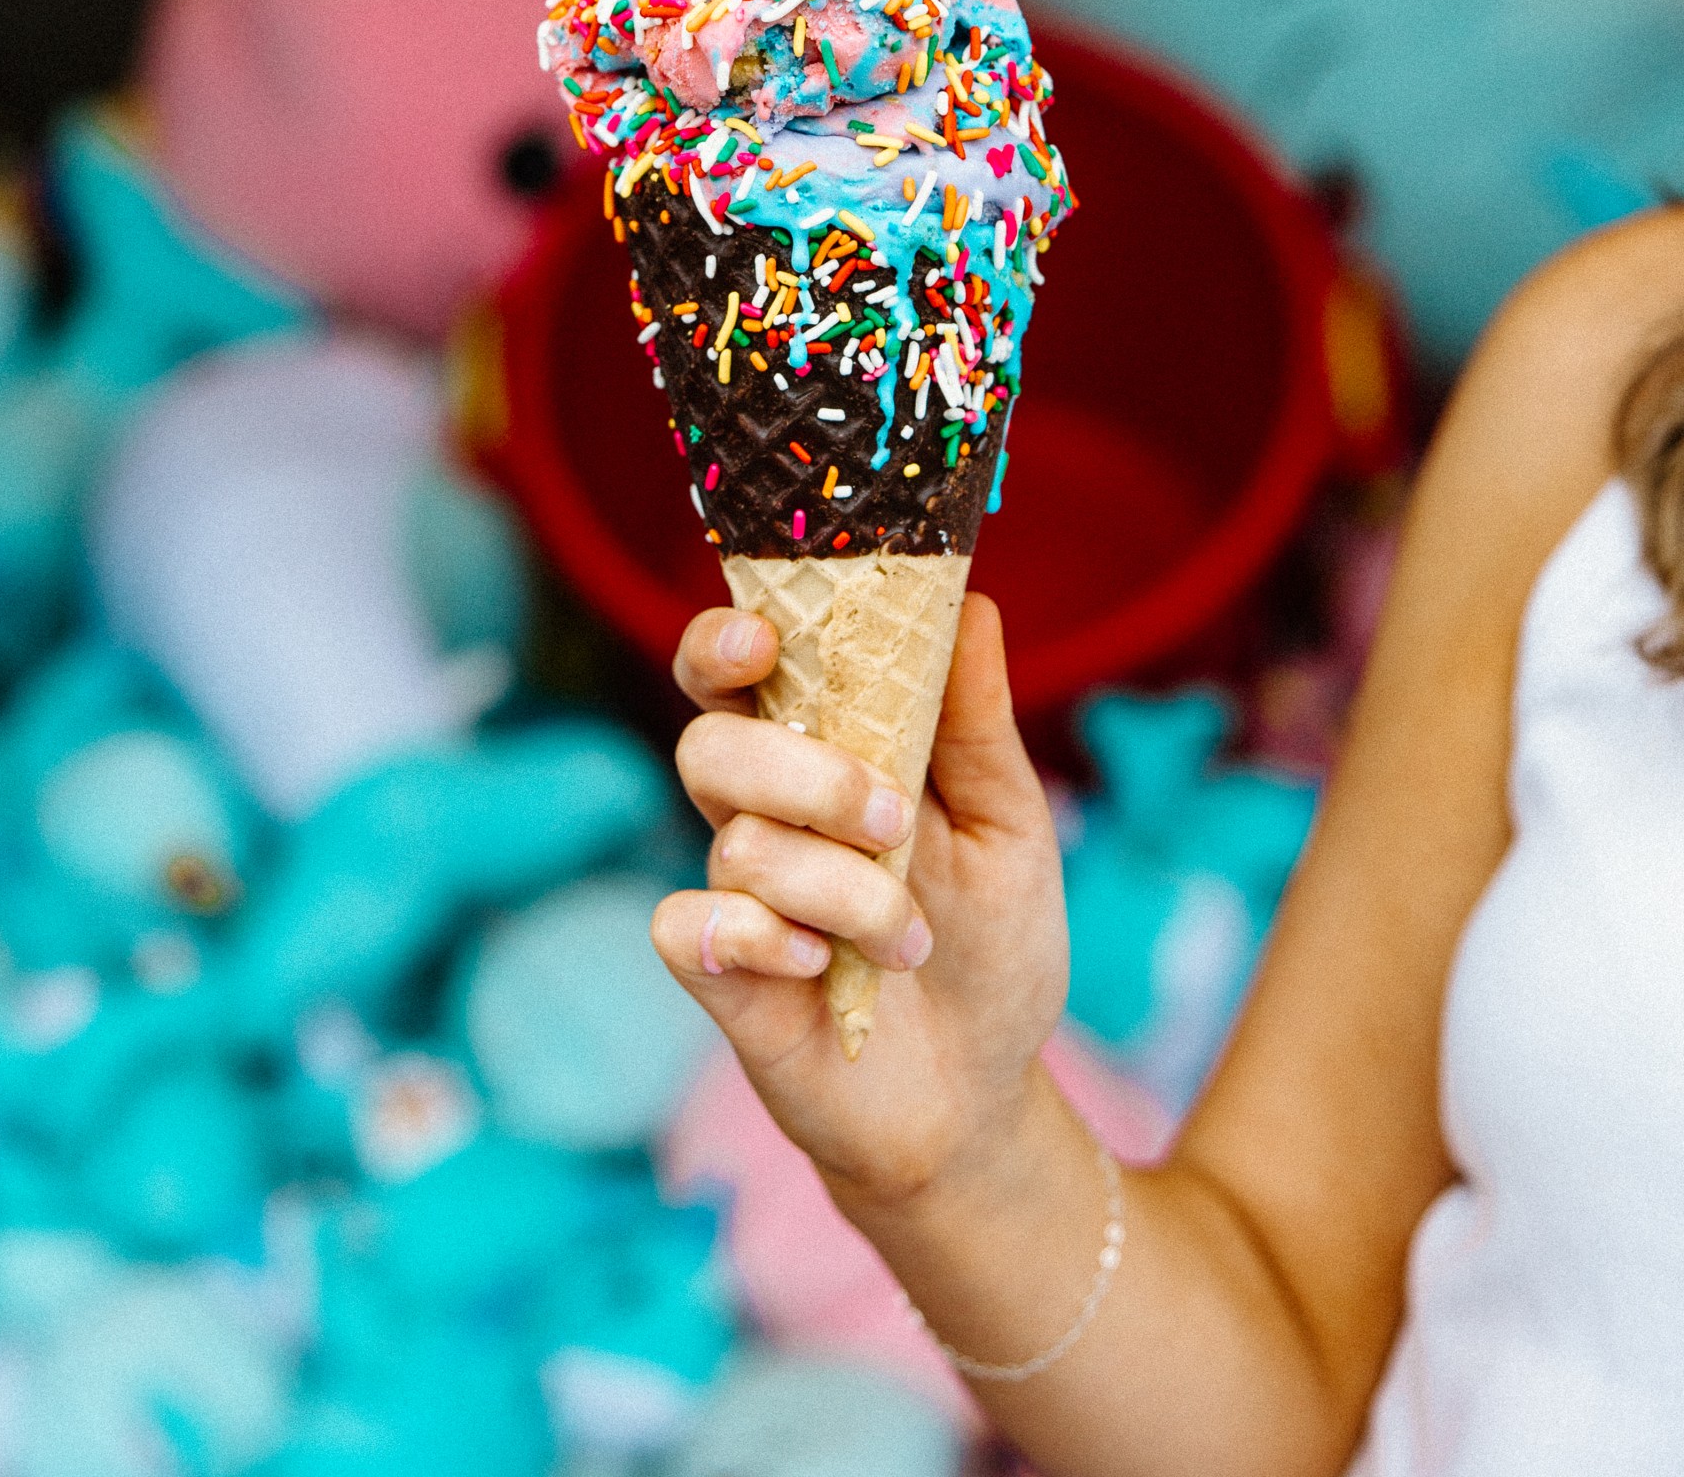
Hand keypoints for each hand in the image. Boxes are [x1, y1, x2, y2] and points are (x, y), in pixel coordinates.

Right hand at [652, 594, 1069, 1218]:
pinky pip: (690, 927)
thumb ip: (977, 720)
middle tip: (889, 818)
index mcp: (823, 751)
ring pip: (733, 843)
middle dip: (801, 772)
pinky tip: (822, 969)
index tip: (764, 637)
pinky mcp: (720, 975)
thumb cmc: (992, 946)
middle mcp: (763, 812)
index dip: (726, 639)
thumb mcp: (1010, 825)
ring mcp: (736, 894)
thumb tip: (973, 604)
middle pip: (710, 742)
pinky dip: (763, 940)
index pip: (738, 667)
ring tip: (907, 939)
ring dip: (840, 891)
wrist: (982, 1098)